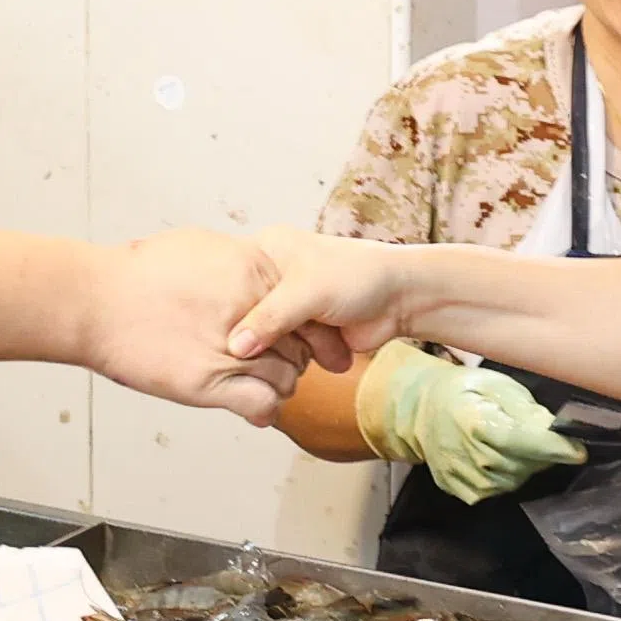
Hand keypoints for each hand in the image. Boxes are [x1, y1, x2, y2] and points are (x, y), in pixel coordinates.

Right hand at [92, 231, 308, 422]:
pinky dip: (263, 409)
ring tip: (255, 383)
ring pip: (287, 377)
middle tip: (270, 363)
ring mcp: (232, 347)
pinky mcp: (208, 383)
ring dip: (277, 385)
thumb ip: (238, 265)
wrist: (94, 301)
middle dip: (291, 357)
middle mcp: (251, 309)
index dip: (301, 327)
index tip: (291, 336)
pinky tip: (250, 406)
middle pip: (301, 343)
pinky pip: (264, 403)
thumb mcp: (199, 249)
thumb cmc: (137, 275)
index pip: (303, 306)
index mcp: (252, 270)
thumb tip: (254, 272)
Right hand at [225, 224, 431, 375]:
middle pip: (245, 313)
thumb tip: (237, 347)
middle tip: (241, 358)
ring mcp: (289, 305)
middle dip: (253, 337)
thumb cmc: (361, 277)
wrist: (404, 299)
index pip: (231, 281)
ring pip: (265, 336)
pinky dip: (290, 363)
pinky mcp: (304, 330)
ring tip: (273, 363)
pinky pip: (285, 351)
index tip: (215, 335)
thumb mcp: (308, 292)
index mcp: (269, 251)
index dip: (224, 309)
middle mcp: (274, 276)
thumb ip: (271, 318)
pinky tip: (290, 370)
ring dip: (275, 353)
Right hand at [358, 340, 581, 502]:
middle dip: (541, 454)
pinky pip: (497, 492)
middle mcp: (467, 455)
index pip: (521, 441)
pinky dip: (507, 477)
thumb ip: (525, 407)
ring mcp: (462, 478)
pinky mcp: (459, 491)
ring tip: (516, 444)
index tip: (579, 451)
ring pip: (513, 481)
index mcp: (474, 421)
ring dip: (524, 465)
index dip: (553, 448)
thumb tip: (554, 429)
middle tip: (540, 436)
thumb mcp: (497, 384)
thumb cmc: (467, 391)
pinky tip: (500, 458)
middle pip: (522, 465)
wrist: (422, 411)